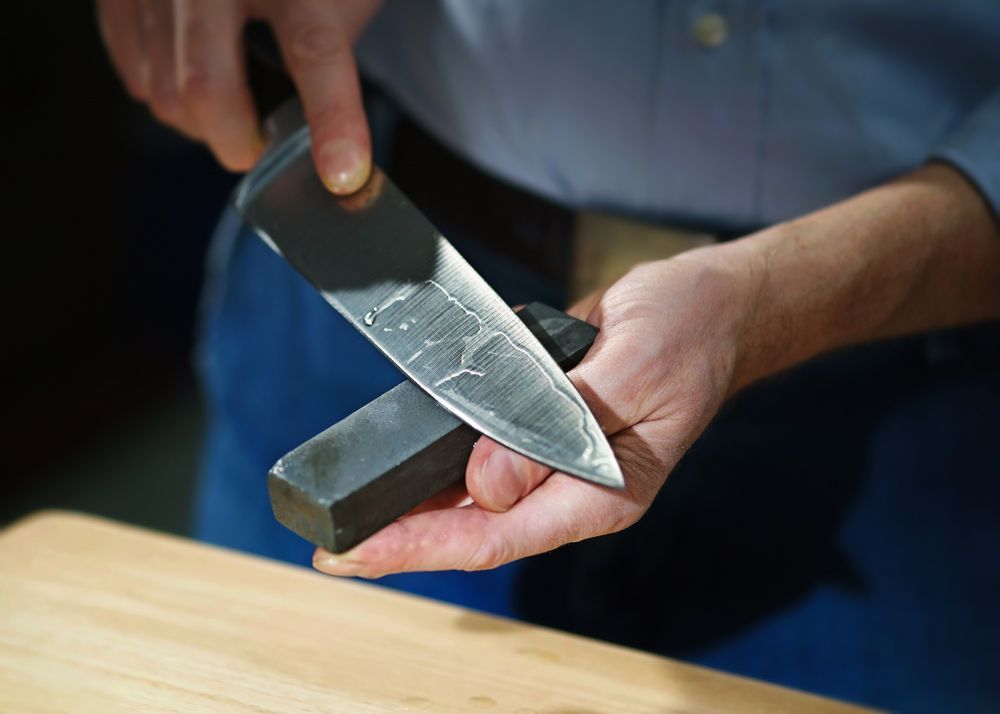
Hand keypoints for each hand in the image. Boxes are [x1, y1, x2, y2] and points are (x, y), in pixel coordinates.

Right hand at [97, 0, 380, 191]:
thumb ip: (331, 57)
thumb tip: (335, 150)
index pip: (314, 50)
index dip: (333, 119)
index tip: (344, 175)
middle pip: (209, 88)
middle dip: (237, 143)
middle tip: (259, 151)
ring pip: (164, 93)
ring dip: (202, 125)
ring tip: (230, 111)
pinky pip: (134, 75)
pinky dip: (167, 96)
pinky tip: (192, 78)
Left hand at [310, 163, 999, 577]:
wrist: (709, 302)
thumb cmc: (687, 331)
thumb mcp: (633, 371)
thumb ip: (562, 426)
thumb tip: (488, 485)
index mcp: (603, 491)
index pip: (499, 535)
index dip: (424, 547)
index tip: (360, 552)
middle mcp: (575, 486)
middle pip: (476, 528)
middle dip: (404, 538)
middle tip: (333, 546)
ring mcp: (558, 460)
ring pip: (474, 497)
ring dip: (414, 504)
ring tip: (350, 514)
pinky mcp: (544, 427)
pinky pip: (483, 454)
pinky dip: (440, 461)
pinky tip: (401, 463)